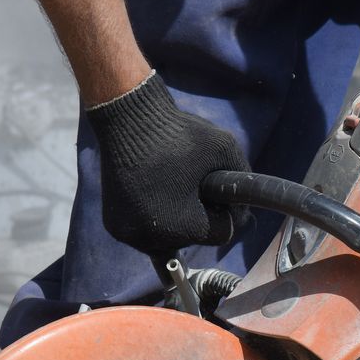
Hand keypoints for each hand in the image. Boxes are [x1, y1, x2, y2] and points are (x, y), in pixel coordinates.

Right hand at [87, 74, 251, 257]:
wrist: (127, 119)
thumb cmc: (178, 134)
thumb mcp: (225, 148)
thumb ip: (244, 181)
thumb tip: (244, 212)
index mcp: (183, 227)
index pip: (221, 233)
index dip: (223, 209)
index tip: (211, 186)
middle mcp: (153, 240)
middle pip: (193, 238)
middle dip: (197, 215)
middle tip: (188, 183)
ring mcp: (130, 235)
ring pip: (169, 239)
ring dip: (175, 219)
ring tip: (170, 185)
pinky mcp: (115, 227)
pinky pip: (146, 232)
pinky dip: (153, 218)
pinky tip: (153, 193)